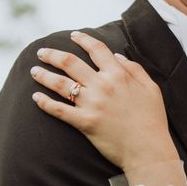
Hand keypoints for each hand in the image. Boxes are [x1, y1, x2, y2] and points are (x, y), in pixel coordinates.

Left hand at [30, 31, 178, 170]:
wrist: (148, 150)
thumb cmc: (152, 119)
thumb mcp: (151, 88)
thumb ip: (134, 68)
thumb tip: (117, 55)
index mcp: (119, 74)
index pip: (97, 49)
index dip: (83, 39)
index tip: (72, 35)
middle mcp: (103, 85)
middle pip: (70, 62)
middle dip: (53, 55)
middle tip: (41, 52)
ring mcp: (92, 104)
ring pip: (60, 84)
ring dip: (44, 75)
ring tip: (34, 71)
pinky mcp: (84, 122)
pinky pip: (59, 110)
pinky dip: (45, 103)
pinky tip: (35, 98)